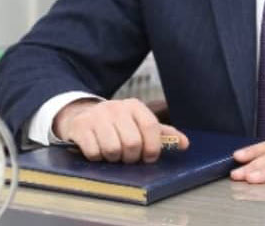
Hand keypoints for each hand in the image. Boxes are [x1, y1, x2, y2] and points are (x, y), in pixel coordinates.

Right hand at [52, 98, 188, 163]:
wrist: (82, 116)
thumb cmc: (117, 124)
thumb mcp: (139, 123)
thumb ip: (162, 134)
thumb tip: (184, 144)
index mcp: (134, 106)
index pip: (151, 126)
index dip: (153, 147)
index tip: (150, 157)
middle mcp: (116, 108)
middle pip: (132, 143)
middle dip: (132, 157)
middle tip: (128, 157)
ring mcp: (97, 116)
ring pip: (113, 150)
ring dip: (114, 159)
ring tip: (113, 154)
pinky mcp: (81, 127)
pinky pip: (94, 152)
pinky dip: (97, 157)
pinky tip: (98, 151)